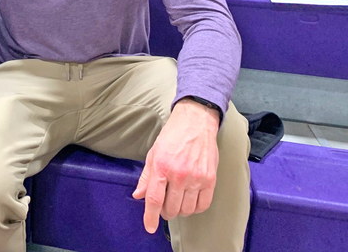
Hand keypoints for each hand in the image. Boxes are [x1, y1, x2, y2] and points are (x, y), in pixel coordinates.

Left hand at [132, 99, 219, 233]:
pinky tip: (190, 202)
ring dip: (180, 211)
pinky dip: (195, 208)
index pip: (155, 199)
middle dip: (165, 211)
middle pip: (171, 207)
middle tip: (164, 205)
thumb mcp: (153, 154)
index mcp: (161, 167)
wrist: (195, 123)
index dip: (151, 216)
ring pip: (187, 209)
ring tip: (177, 202)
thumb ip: (147, 177)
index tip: (149, 227)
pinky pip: (203, 204)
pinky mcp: (210, 179)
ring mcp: (196, 177)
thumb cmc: (172, 136)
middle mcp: (179, 174)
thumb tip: (138, 195)